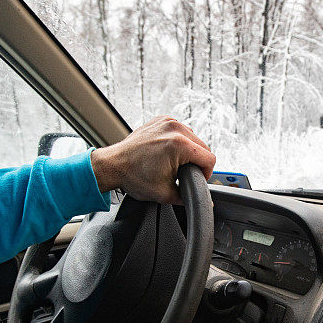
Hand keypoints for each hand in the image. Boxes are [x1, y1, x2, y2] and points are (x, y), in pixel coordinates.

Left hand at [90, 116, 215, 203]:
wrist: (113, 165)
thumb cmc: (133, 177)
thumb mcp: (165, 193)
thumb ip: (188, 198)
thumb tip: (203, 202)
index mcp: (179, 145)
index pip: (210, 159)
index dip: (206, 174)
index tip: (196, 179)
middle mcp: (175, 129)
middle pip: (203, 147)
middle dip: (197, 162)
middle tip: (184, 174)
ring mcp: (167, 121)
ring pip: (193, 138)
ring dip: (189, 151)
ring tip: (174, 163)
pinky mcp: (161, 120)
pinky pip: (180, 131)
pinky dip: (178, 141)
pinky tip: (168, 152)